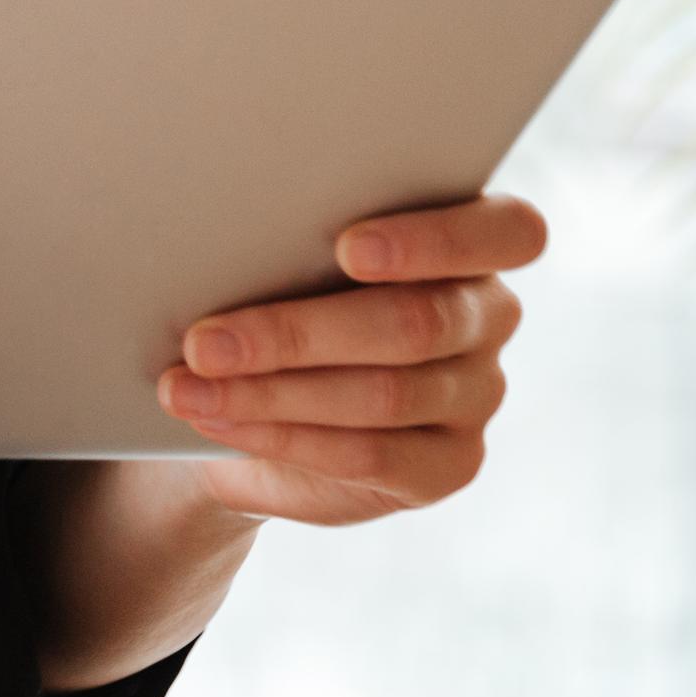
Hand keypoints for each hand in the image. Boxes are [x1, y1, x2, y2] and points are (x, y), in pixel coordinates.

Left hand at [154, 193, 543, 525]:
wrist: (255, 396)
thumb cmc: (270, 289)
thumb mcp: (279, 253)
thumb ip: (289, 237)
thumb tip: (216, 231)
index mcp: (470, 243)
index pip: (508, 232)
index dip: (434, 241)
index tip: (347, 248)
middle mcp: (487, 316)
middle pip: (417, 322)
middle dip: (295, 333)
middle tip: (203, 343)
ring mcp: (476, 394)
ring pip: (383, 394)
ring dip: (270, 392)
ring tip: (187, 388)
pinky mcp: (448, 465)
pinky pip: (369, 455)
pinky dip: (280, 437)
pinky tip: (217, 421)